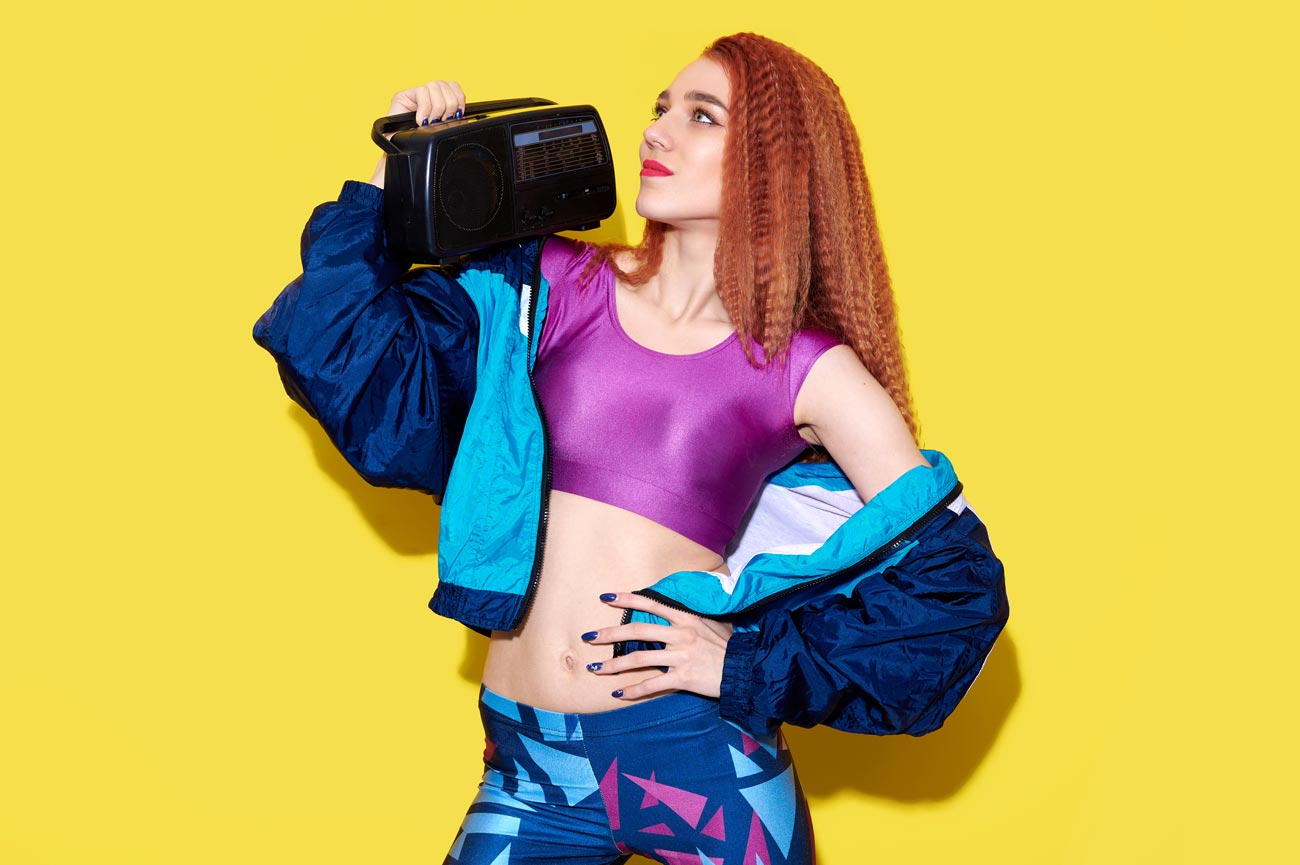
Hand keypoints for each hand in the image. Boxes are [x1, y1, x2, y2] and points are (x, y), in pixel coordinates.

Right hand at [370, 80, 467, 187]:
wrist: (401, 153)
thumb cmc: (420, 144)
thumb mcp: (442, 131)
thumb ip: (452, 121)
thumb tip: (462, 116)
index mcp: (439, 100)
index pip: (454, 86)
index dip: (459, 98)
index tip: (457, 114)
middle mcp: (427, 95)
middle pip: (445, 85)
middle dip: (448, 105)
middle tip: (442, 121)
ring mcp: (415, 95)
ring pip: (434, 86)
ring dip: (436, 107)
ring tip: (430, 122)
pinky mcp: (402, 96)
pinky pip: (421, 92)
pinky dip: (425, 108)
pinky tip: (421, 120)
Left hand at [583, 593, 733, 699]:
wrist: (744, 670)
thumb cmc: (728, 646)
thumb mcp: (712, 623)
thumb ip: (691, 617)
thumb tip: (677, 608)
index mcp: (685, 618)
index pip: (651, 604)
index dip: (627, 599)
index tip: (606, 598)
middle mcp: (680, 634)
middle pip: (637, 631)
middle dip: (609, 634)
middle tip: (589, 637)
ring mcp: (680, 656)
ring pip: (638, 659)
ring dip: (613, 665)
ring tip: (595, 668)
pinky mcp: (682, 677)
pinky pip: (651, 684)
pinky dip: (632, 690)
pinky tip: (618, 693)